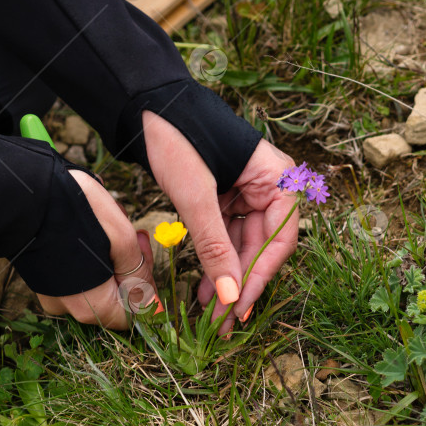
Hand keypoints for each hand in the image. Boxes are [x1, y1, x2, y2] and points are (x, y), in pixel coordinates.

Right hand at [36, 170, 157, 328]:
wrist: (21, 194)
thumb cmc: (76, 212)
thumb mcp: (120, 238)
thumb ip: (138, 276)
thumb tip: (154, 310)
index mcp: (92, 306)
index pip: (134, 316)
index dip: (146, 287)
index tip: (143, 253)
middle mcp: (70, 308)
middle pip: (116, 297)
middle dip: (130, 265)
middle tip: (134, 232)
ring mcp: (54, 294)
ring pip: (99, 283)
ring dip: (112, 255)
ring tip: (112, 222)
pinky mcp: (45, 279)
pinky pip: (79, 274)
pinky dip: (92, 254)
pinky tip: (93, 229)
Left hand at [143, 111, 297, 334]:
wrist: (145, 106)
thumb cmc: (177, 139)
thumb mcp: (196, 197)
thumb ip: (215, 247)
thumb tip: (230, 296)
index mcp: (276, 179)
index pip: (280, 240)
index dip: (261, 277)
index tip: (239, 307)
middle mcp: (267, 187)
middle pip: (262, 246)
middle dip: (240, 282)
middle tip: (223, 319)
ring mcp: (245, 192)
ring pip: (242, 245)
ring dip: (227, 276)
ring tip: (209, 309)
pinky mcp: (223, 197)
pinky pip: (225, 236)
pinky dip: (214, 260)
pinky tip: (205, 285)